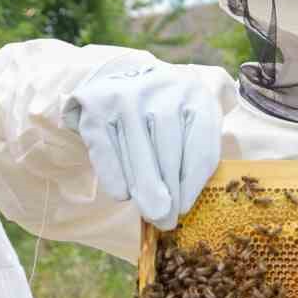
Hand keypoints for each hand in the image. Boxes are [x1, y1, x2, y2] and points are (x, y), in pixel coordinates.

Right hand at [62, 54, 220, 228]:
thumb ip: (193, 154)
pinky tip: (122, 195)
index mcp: (196, 95)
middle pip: (168, 152)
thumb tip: (179, 206)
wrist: (122, 75)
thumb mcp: (190, 121)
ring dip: (143, 188)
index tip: (183, 209)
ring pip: (138, 152)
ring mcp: (128, 95)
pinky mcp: (97, 105)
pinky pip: (107, 149)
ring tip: (149, 212)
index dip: (191, 184)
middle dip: (167, 193)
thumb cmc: (165, 112)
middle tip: (165, 221)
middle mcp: (163, 89)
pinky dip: (115, 175)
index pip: (200, 146)